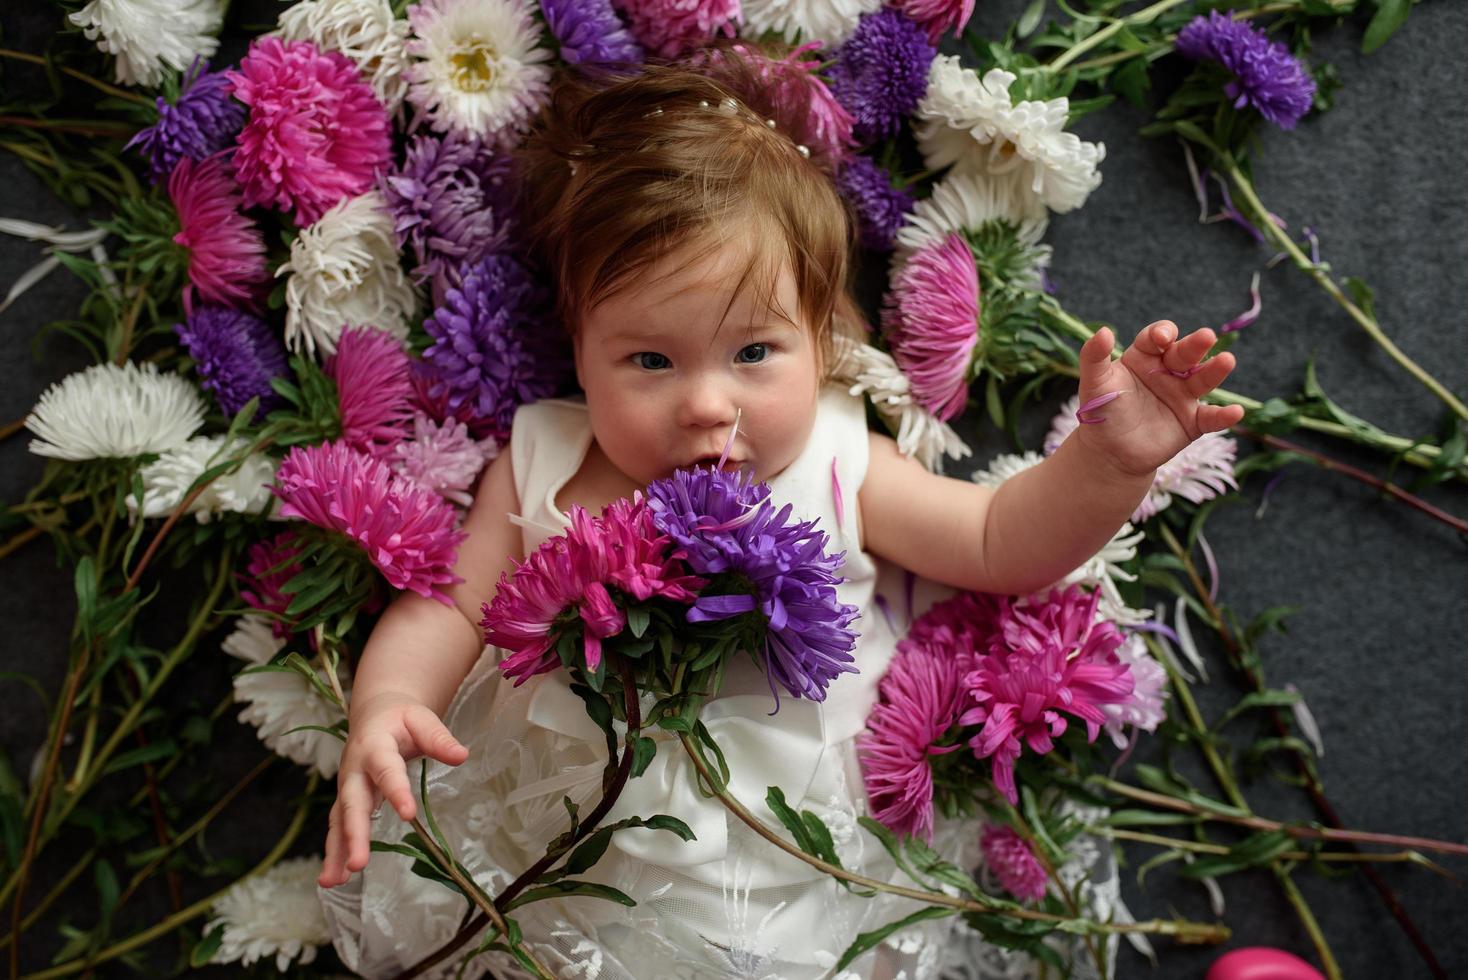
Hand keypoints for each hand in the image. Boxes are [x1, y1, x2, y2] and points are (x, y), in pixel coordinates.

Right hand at [318, 692, 467, 887]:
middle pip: (353, 804)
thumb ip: (438, 738)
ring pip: (339, 821)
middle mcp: (354, 770)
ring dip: (337, 851)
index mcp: (374, 746)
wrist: (374, 714)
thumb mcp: (421, 719)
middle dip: (355, 834)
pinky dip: (335, 853)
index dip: (396, 791)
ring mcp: (348, 788)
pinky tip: (334, 879)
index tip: (408, 814)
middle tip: (358, 864)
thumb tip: (461, 756)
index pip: (386, 770)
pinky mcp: (347, 801)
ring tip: (333, 881)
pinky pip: (338, 827)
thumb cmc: (401, 718)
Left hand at [1073, 320, 1245, 477]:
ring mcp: (1183, 396)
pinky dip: (1224, 416)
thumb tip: (1103, 330)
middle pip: (1185, 353)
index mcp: (1145, 357)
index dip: (1162, 333)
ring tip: (1227, 360)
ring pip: (1203, 379)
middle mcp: (1169, 372)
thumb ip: (1094, 357)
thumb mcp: (1094, 383)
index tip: (1162, 337)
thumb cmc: (1101, 412)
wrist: (1109, 452)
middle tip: (1206, 336)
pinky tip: (1236, 412)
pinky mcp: (1193, 422)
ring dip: (1216, 370)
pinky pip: (1211, 418)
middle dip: (1195, 344)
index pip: (1157, 337)